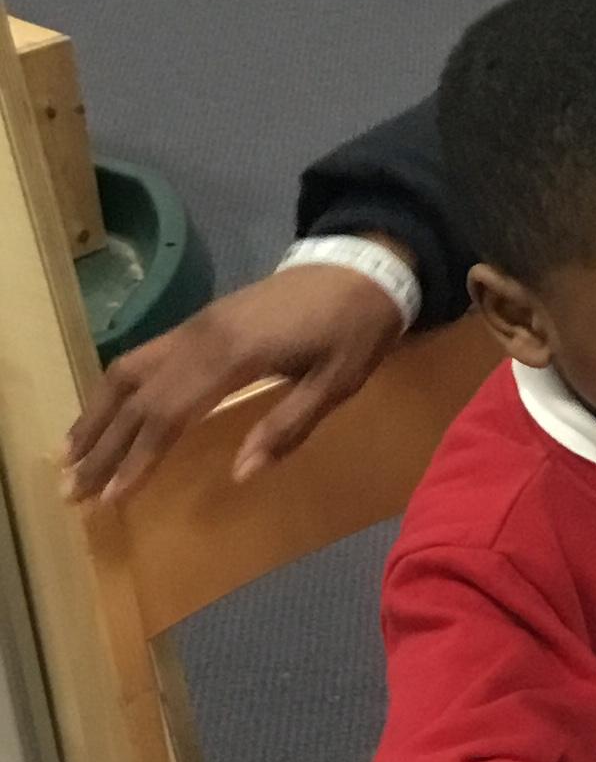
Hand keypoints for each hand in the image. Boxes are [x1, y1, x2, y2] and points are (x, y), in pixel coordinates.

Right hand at [62, 263, 408, 504]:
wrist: (362, 265)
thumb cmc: (357, 327)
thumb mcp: (339, 382)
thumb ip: (289, 426)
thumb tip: (240, 473)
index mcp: (236, 354)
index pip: (170, 413)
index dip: (138, 457)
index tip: (113, 496)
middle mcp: (202, 337)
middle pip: (136, 396)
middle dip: (102, 445)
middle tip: (72, 491)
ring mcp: (196, 325)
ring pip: (128, 370)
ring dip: (95, 415)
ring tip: (68, 457)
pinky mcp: (199, 322)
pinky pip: (143, 357)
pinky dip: (114, 390)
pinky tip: (103, 415)